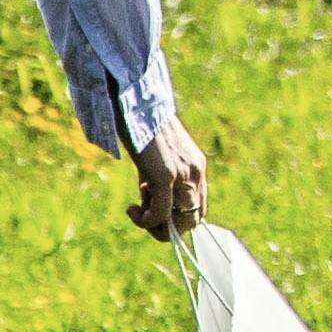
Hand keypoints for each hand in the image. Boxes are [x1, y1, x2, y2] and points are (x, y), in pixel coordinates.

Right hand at [129, 121, 209, 242]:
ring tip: (136, 211)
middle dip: (167, 228)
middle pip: (193, 220)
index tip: (153, 212)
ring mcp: (184, 174)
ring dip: (156, 226)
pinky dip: (145, 221)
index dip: (177, 220)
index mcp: (197, 165)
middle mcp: (196, 171)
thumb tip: (149, 196)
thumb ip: (160, 176)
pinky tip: (131, 210)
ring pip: (181, 222)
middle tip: (143, 218)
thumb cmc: (140, 127)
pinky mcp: (167, 175)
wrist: (134, 103)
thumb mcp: (157, 156)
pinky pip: (160, 214)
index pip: (199, 208)